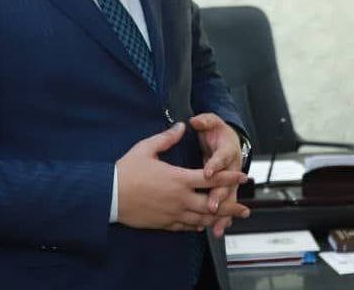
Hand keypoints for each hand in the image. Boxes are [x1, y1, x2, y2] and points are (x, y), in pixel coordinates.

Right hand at [116, 123, 249, 231]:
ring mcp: (172, 213)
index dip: (229, 177)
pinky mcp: (163, 223)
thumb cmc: (125, 171)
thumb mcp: (146, 149)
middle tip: (246, 208)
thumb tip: (181, 126)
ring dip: (217, 218)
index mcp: (178, 178)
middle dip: (231, 205)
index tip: (243, 176)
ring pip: (201, 218)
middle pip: (212, 204)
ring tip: (230, 219)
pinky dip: (198, 225)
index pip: (211, 178)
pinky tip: (203, 225)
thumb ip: (166, 138)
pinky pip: (186, 227)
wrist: (108, 196)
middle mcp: (179, 198)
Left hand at [190, 113, 243, 236]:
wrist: (229, 140)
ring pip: (228, 197)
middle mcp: (231, 167)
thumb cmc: (218, 132)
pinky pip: (225, 205)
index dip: (215, 164)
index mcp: (227, 150)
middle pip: (227, 183)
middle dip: (220, 194)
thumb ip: (204, 121)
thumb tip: (195, 120)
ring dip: (223, 212)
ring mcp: (230, 180)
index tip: (208, 171)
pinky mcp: (226, 189)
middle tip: (212, 204)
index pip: (221, 157)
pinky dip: (222, 217)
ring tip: (217, 225)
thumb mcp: (211, 122)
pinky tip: (216, 229)